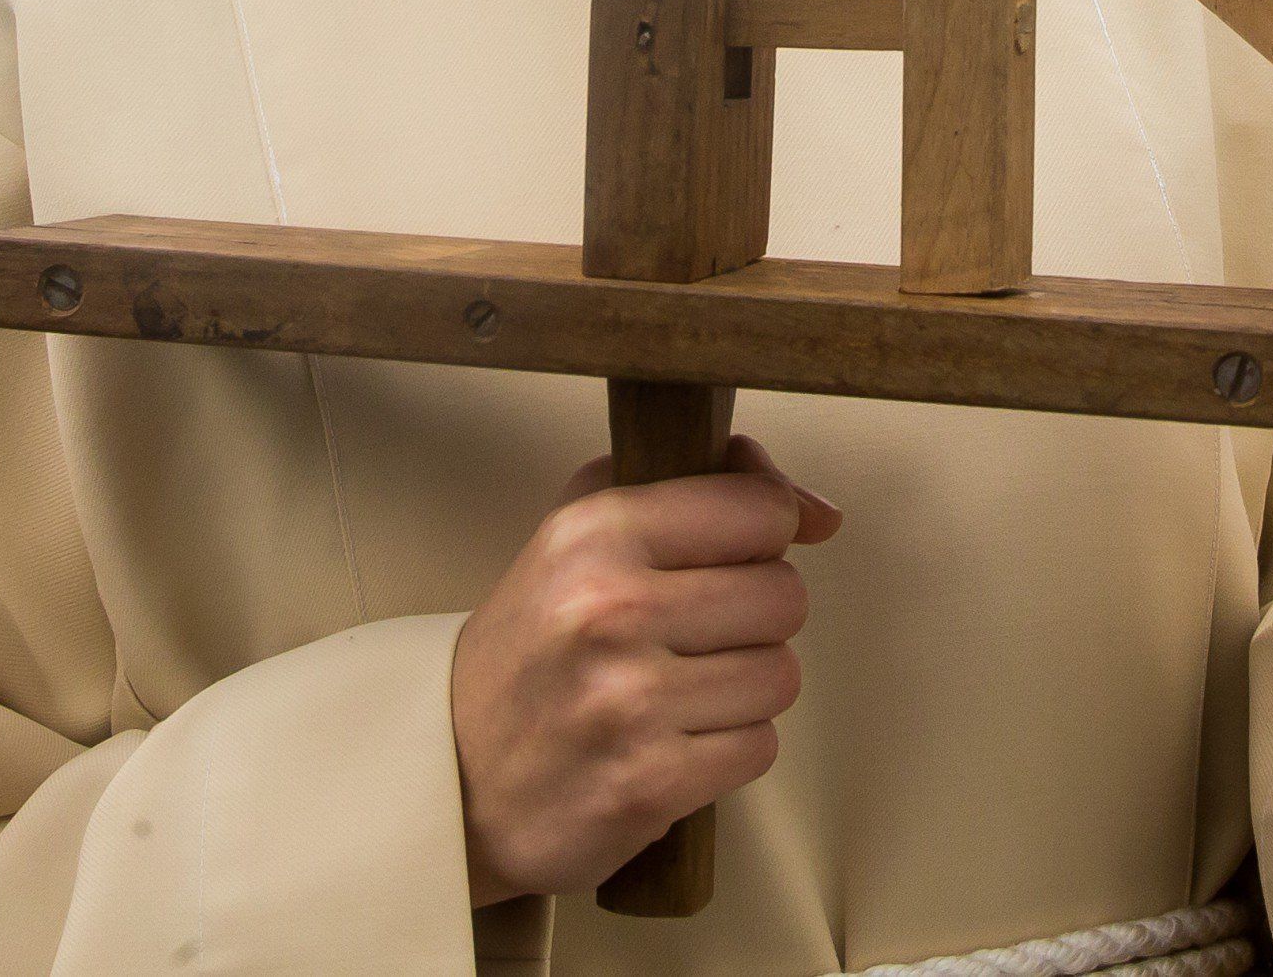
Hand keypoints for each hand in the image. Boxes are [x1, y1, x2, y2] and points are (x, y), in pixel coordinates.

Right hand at [450, 433, 839, 905]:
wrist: (453, 771)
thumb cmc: (535, 645)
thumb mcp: (581, 534)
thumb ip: (696, 489)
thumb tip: (819, 510)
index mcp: (596, 533)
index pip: (757, 508)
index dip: (767, 530)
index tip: (742, 549)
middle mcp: (611, 610)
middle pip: (783, 595)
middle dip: (757, 616)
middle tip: (702, 630)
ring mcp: (631, 702)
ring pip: (780, 675)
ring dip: (745, 687)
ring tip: (686, 686)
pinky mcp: (649, 783)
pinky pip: (758, 748)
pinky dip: (728, 747)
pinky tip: (677, 737)